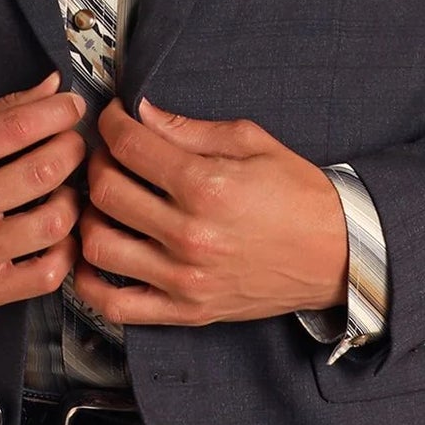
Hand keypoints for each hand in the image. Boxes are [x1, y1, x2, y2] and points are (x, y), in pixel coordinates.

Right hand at [0, 69, 88, 308]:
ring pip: (51, 223)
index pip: (15, 129)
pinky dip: (65, 251)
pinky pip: (45, 275)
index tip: (72, 106)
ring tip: (63, 189)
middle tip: (72, 144)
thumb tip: (53, 86)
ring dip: (72, 199)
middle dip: (71, 149)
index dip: (56, 112)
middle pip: (41, 172)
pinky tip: (57, 234)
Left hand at [70, 95, 349, 329]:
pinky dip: (89, 283)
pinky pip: (116, 305)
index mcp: (207, 186)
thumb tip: (143, 114)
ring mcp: (185, 277)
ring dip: (87, 217)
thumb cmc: (299, 195)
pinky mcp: (186, 310)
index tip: (113, 118)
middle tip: (107, 154)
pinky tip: (94, 257)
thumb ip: (190, 129)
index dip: (111, 123)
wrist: (337, 253)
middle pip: (106, 191)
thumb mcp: (252, 142)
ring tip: (102, 203)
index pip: (130, 145)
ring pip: (98, 245)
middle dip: (96, 162)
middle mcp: (190, 234)